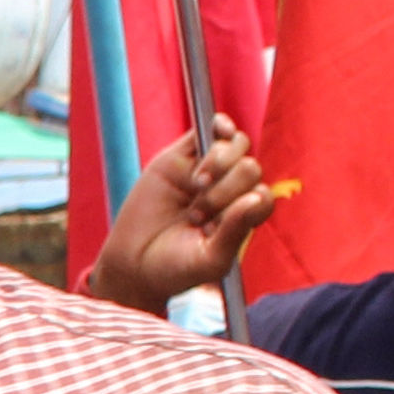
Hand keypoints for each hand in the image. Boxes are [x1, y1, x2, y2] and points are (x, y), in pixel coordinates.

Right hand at [84, 116, 275, 310]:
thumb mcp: (209, 260)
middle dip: (226, 191)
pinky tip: (219, 133)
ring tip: (197, 186)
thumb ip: (234, 232)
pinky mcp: (182, 155)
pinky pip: (211, 127)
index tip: (214, 228)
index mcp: (240, 215)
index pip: (262, 196)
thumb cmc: (174, 267)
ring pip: (235, 145)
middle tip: (197, 215)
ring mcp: (206, 170)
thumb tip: (255, 197)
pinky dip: (221, 126)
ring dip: (220, 164)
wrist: (131, 263)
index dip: (245, 206)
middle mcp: (228, 190)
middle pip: (250, 168)